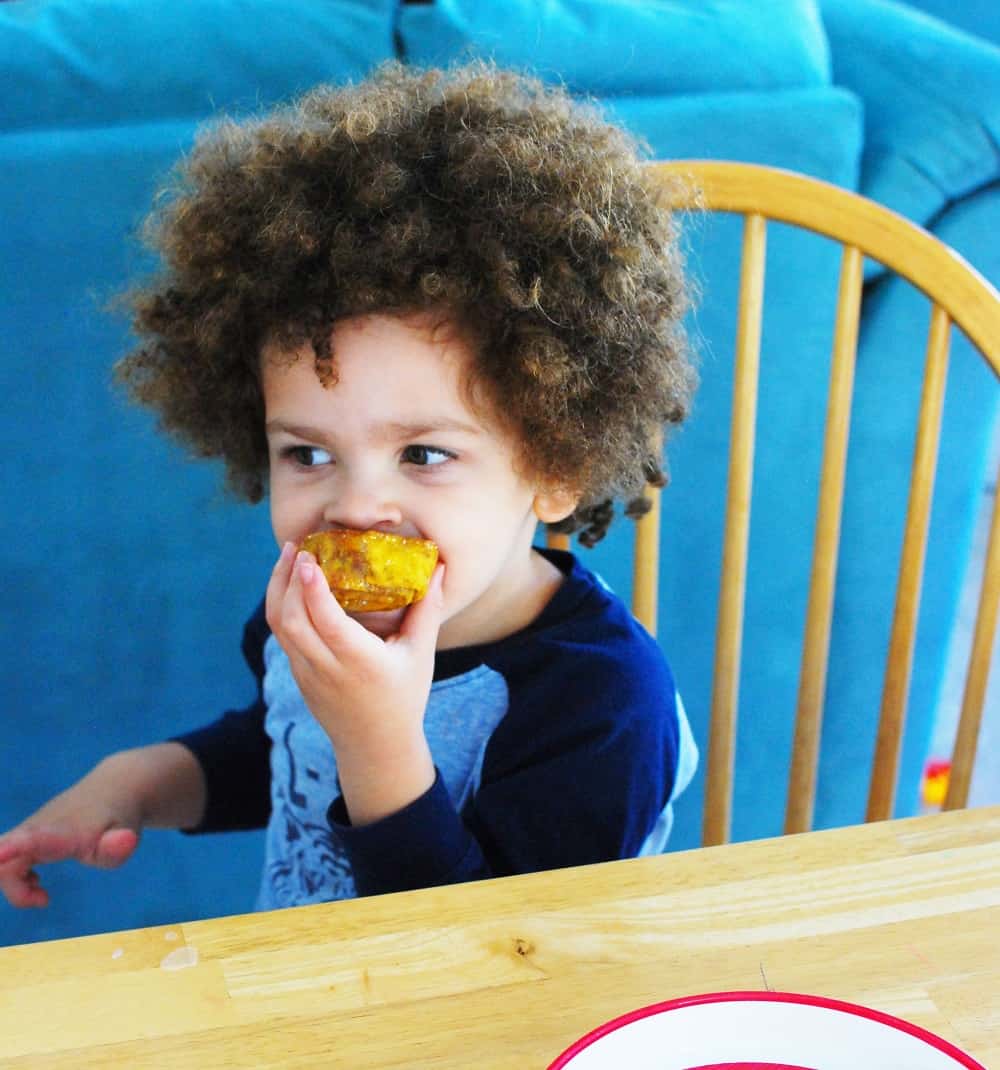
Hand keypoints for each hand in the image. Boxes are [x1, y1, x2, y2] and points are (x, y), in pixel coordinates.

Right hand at [0, 757, 142, 908]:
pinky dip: (16, 879)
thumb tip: (125, 841)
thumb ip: (119, 847)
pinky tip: (36, 884)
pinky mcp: (26, 833)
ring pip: (3, 859)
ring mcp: (30, 828)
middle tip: (44, 898)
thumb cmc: (118, 818)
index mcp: (66, 830)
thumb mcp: (125, 837)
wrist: (112, 789)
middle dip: (14, 885)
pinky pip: (6, 859)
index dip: (14, 848)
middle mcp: (40, 826)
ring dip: (16, 886)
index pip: (36, 838)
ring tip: (43, 896)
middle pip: (7, 856)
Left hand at [265, 543, 445, 823]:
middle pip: (291, 620)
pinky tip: (291, 584)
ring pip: (279, 627)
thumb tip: (439, 567)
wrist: (375, 746)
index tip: (310, 558)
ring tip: (289, 557)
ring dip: (278, 589)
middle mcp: (327, 669)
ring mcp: (307, 674)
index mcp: (360, 663)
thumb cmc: (404, 697)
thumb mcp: (421, 654)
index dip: (312, 588)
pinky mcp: (298, 676)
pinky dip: (281, 606)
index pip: (327, 622)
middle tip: (299, 547)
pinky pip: (283, 636)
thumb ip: (427, 608)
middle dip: (288, 580)